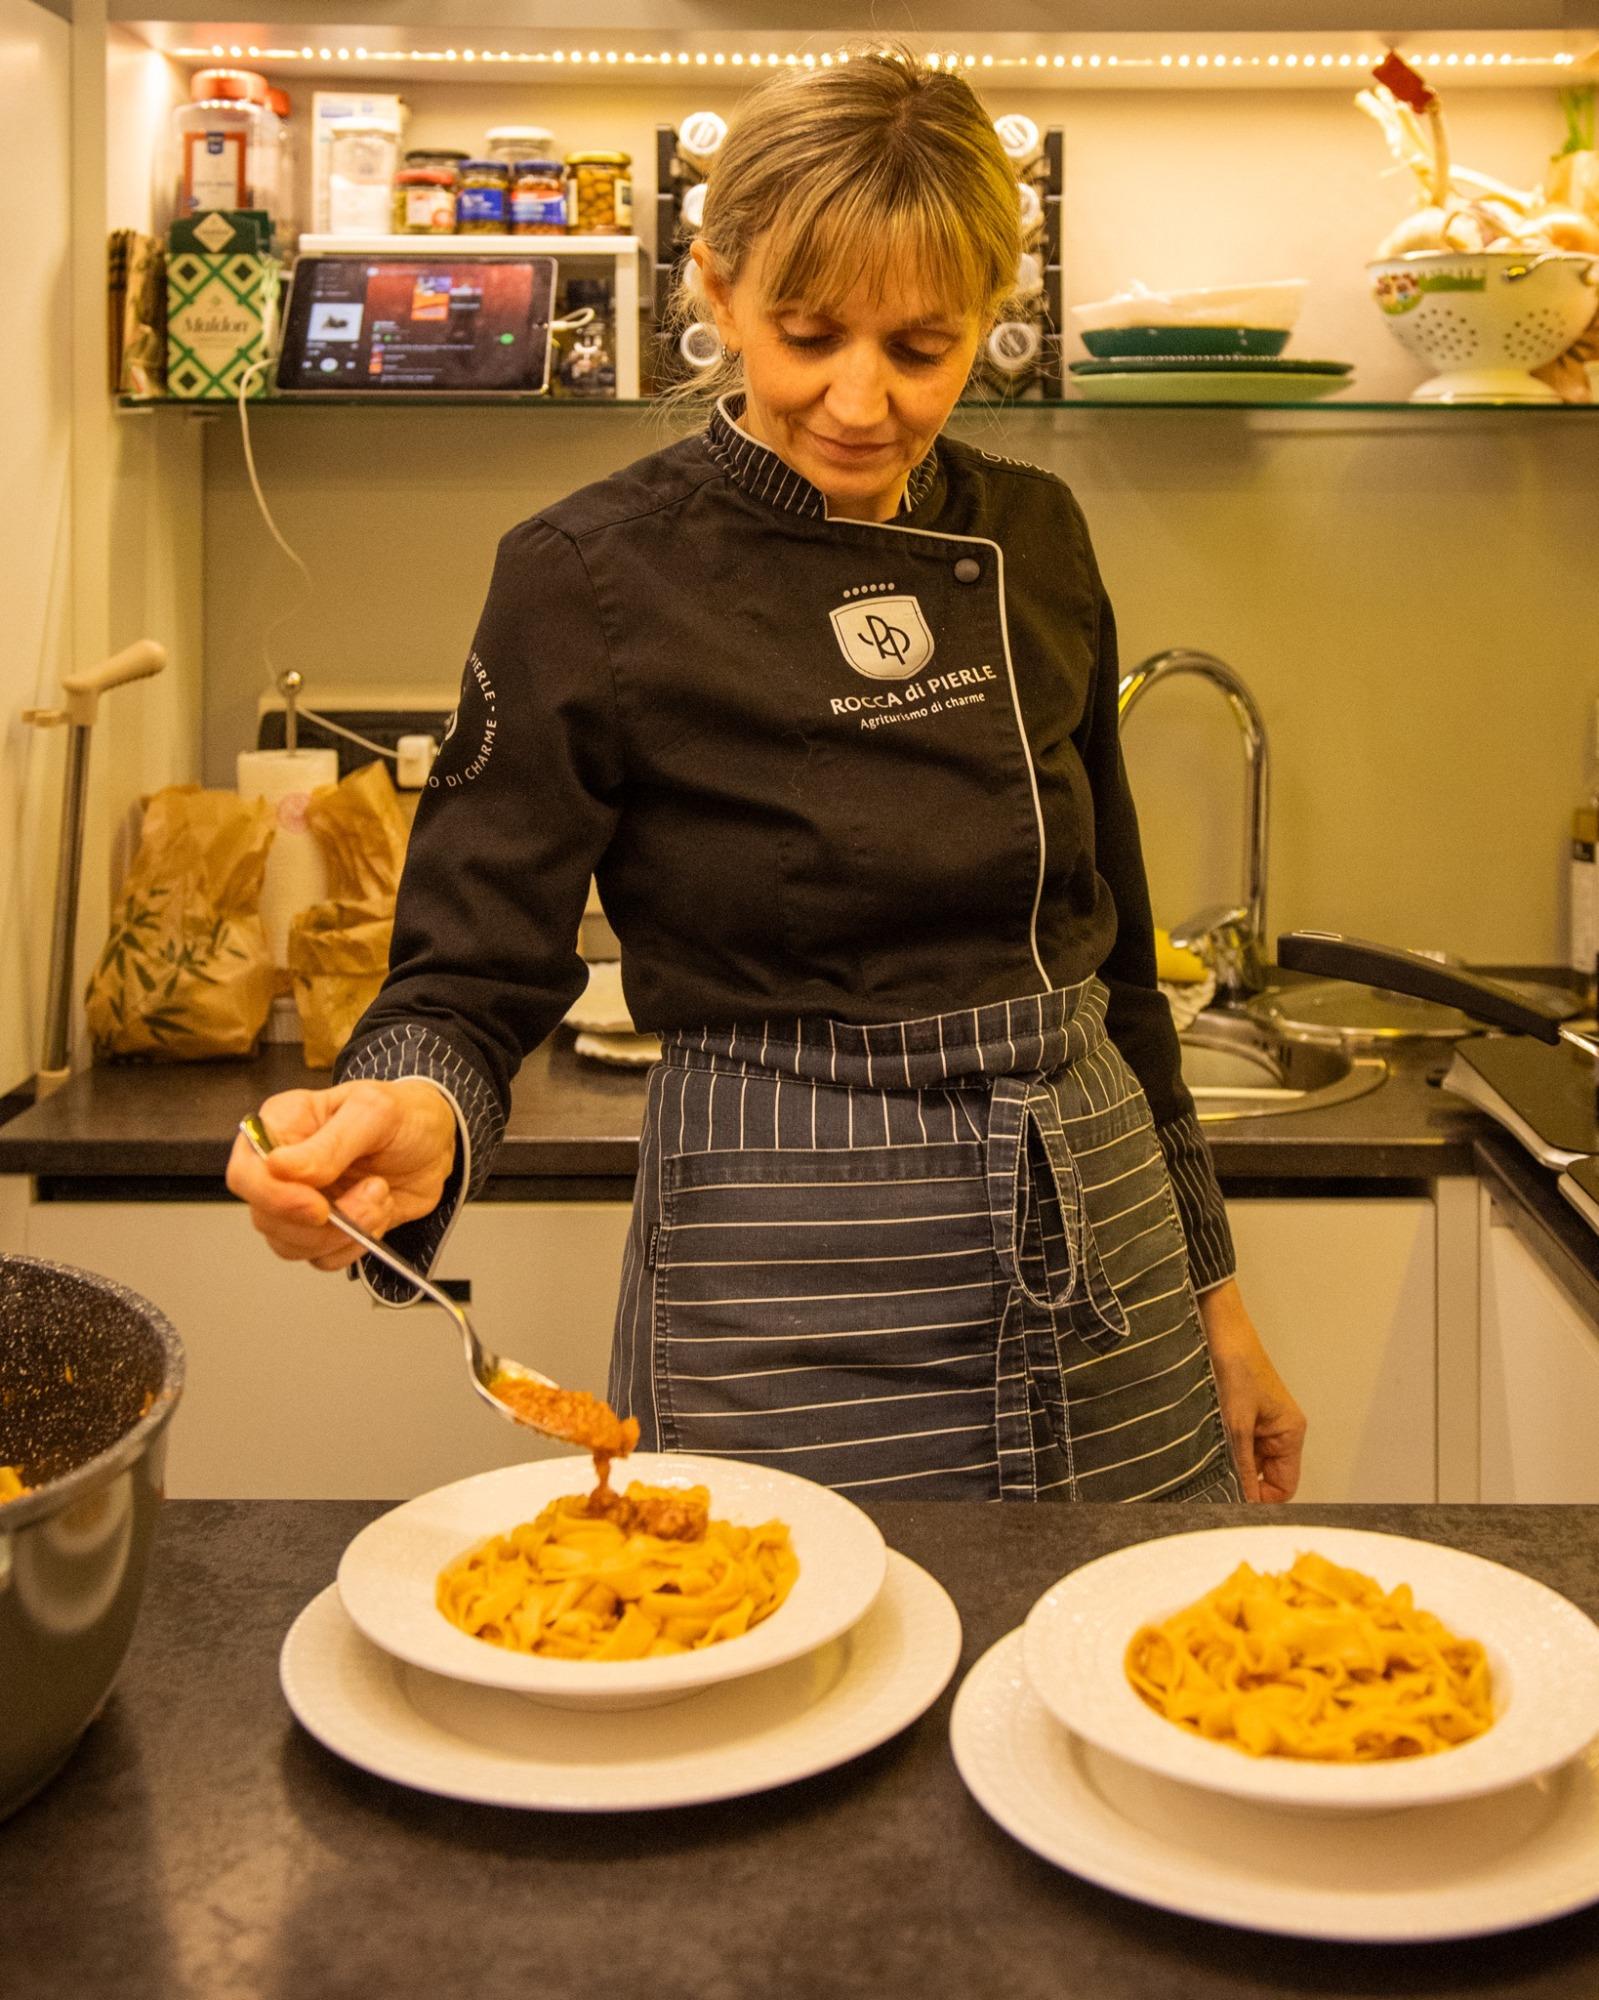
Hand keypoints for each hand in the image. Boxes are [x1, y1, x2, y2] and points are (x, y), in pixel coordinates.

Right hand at [225, 1079, 457, 1272]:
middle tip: (371, 1193)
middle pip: (266, 1218)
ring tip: (379, 1196)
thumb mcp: (374, 1112)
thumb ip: (330, 1143)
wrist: (436, 1142)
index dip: (274, 1198)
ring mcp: (301, 1202)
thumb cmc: (403, 1114)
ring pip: (292, 1245)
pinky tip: (378, 1211)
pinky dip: (355, 1245)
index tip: (316, 1206)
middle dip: (323, 1221)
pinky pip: (322, 1258)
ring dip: (344, 1233)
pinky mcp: (325, 1229)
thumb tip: (281, 1167)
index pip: (246, 1174)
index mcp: (281, 1127)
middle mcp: (282, 1168)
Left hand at [1197, 1280, 1305, 1502]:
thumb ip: (1241, 1466)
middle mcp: (1279, 1431)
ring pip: (1247, 1462)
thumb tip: (1244, 1503)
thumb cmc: (1237, 1366)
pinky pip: (1236, 1445)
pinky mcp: (1241, 1415)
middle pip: (1265, 1477)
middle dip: (1242, 1483)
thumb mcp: (1237, 1423)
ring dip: (1229, 1465)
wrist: (1218, 1329)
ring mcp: (1260, 1424)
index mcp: (1290, 1433)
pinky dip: (1222, 1450)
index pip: (1284, 1486)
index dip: (1261, 1500)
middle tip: (1213, 1489)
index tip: (1233, 1505)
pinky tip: (1204, 1448)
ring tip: (1206, 1463)